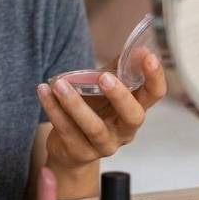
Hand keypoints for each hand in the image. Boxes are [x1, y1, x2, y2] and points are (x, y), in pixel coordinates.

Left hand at [36, 49, 166, 169]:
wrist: (71, 148)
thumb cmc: (94, 111)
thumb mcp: (105, 90)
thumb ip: (118, 69)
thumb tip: (134, 47)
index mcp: (135, 110)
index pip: (154, 95)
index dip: (154, 77)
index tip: (147, 56)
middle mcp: (125, 131)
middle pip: (132, 116)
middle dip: (120, 96)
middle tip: (104, 77)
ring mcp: (104, 145)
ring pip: (93, 126)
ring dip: (74, 104)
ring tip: (59, 84)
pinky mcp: (80, 152)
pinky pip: (66, 130)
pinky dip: (53, 109)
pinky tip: (43, 91)